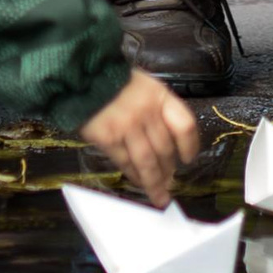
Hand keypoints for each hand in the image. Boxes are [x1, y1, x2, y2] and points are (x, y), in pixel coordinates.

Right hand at [78, 69, 198, 202]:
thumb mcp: (144, 86)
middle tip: (169, 182)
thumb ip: (157, 109)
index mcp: (160, 96)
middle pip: (165, 148)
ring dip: (154, 182)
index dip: (190, 146)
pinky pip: (125, 162)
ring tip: (159, 196)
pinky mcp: (108, 138)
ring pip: (147, 161)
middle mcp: (147, 112)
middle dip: (168, 169)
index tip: (188, 159)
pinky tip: (138, 182)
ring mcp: (127, 126)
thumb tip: (166, 140)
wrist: (82, 76)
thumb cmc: (114, 80)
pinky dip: (133, 175)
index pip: (185, 125)